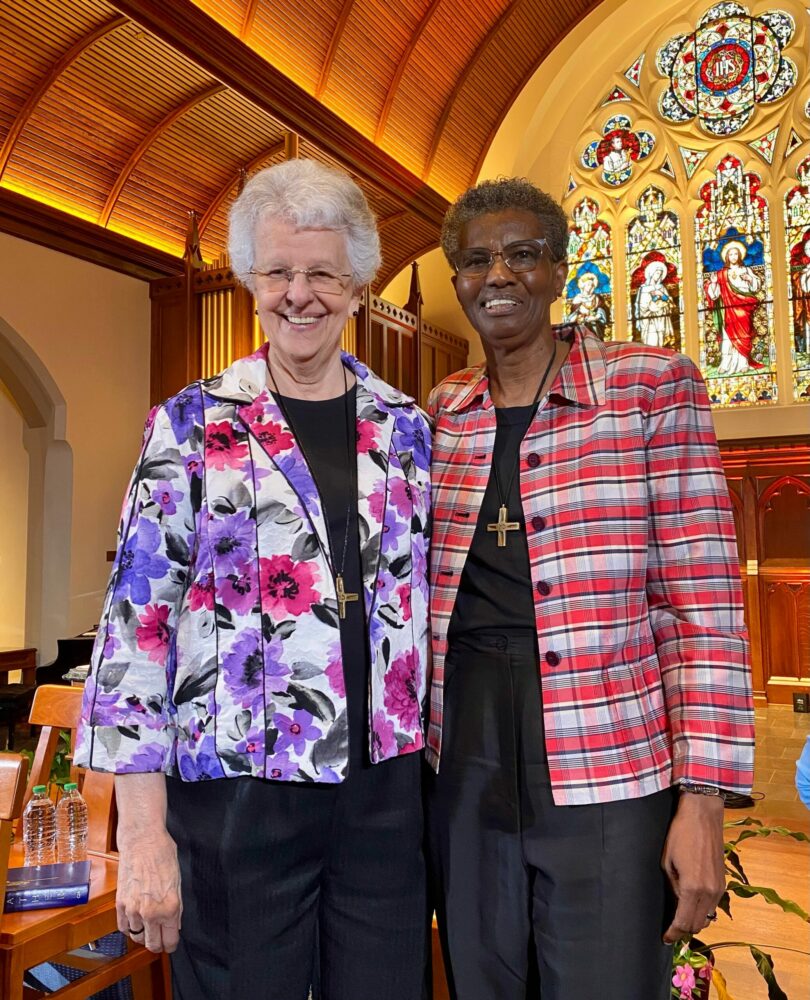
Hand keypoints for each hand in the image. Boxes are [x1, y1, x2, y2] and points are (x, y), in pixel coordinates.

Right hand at [116, 829, 181, 952]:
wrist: (143, 841)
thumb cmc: (163, 856)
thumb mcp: (178, 883)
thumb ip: (176, 908)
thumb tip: (174, 925)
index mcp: (170, 908)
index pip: (170, 941)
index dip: (171, 945)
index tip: (170, 943)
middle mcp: (151, 913)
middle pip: (152, 945)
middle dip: (158, 944)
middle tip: (160, 939)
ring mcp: (133, 910)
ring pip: (137, 937)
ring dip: (143, 935)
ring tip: (148, 926)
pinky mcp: (120, 904)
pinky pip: (123, 927)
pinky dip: (130, 928)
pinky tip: (135, 921)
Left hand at [661, 792, 724, 943]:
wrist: (703, 816)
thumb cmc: (680, 834)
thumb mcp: (667, 861)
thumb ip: (673, 886)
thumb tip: (676, 902)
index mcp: (693, 888)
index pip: (684, 922)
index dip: (673, 933)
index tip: (665, 938)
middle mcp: (709, 892)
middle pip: (698, 924)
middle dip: (683, 930)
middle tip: (670, 929)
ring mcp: (719, 888)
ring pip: (708, 917)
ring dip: (694, 920)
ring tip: (679, 917)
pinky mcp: (723, 882)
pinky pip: (713, 905)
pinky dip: (703, 910)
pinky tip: (691, 903)